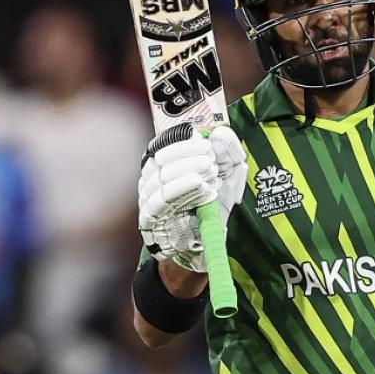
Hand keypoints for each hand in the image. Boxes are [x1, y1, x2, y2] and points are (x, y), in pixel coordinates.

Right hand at [138, 125, 246, 271]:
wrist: (202, 240)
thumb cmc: (210, 202)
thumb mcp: (226, 174)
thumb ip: (227, 151)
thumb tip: (221, 133)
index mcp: (163, 163)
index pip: (164, 144)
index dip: (184, 142)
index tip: (206, 144)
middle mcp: (150, 177)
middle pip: (162, 159)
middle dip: (188, 157)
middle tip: (211, 161)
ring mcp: (147, 197)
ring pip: (161, 178)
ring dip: (188, 172)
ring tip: (210, 174)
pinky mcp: (149, 217)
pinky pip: (160, 201)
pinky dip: (182, 190)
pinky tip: (202, 188)